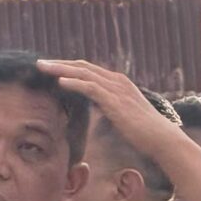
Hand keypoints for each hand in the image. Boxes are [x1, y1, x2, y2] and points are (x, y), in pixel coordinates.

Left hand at [40, 59, 184, 150]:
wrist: (161, 138)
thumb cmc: (142, 131)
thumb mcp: (121, 113)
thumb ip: (107, 106)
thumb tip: (94, 107)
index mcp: (117, 82)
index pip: (88, 69)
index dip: (67, 66)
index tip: (49, 67)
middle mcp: (116, 81)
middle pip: (82, 66)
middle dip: (59, 63)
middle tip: (39, 62)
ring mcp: (117, 89)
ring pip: (84, 73)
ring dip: (61, 69)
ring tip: (43, 68)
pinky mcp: (115, 101)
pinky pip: (91, 88)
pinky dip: (75, 83)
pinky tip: (60, 82)